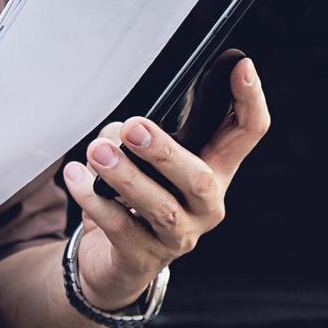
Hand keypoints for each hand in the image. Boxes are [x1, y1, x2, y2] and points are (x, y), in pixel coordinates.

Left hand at [63, 58, 271, 307]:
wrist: (114, 261)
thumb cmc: (135, 198)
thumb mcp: (145, 161)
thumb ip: (137, 140)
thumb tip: (118, 136)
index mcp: (216, 171)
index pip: (247, 132)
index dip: (250, 99)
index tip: (241, 65)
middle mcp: (206, 206)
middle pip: (200, 179)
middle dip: (166, 152)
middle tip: (133, 127)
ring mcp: (179, 237)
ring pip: (161, 208)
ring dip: (127, 176)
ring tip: (98, 152)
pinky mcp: (144, 259)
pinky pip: (120, 227)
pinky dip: (94, 200)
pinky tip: (77, 178)